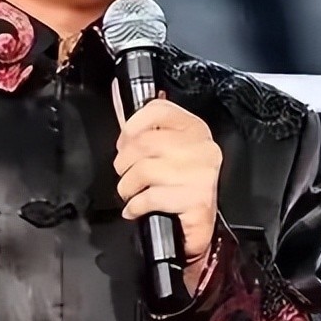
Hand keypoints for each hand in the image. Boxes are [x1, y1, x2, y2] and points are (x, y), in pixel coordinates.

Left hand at [112, 83, 221, 290]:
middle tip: (124, 174)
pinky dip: (135, 206)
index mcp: (194, 128)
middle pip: (143, 143)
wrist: (199, 227)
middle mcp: (202, 147)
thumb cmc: (179, 185)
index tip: (124, 143)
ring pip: (143, 171)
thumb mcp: (165, 149)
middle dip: (123, 163)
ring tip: (130, 193)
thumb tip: (118, 94)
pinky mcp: (197, 201)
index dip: (131, 126)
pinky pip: (151, 197)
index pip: (157, 109)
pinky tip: (136, 209)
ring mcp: (201, 174)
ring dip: (127, 187)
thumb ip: (143, 125)